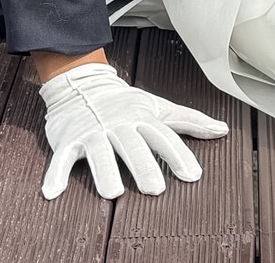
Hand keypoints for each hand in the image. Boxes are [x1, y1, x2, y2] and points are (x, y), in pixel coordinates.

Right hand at [39, 63, 227, 199]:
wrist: (81, 83)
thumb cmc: (124, 103)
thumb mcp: (158, 108)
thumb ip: (189, 122)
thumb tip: (222, 130)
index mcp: (140, 118)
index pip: (162, 136)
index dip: (177, 154)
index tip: (193, 175)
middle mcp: (117, 125)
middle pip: (131, 145)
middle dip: (143, 165)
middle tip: (155, 188)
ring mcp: (91, 132)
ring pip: (98, 152)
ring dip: (104, 171)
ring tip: (112, 192)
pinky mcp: (68, 140)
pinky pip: (61, 157)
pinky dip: (55, 174)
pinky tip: (52, 192)